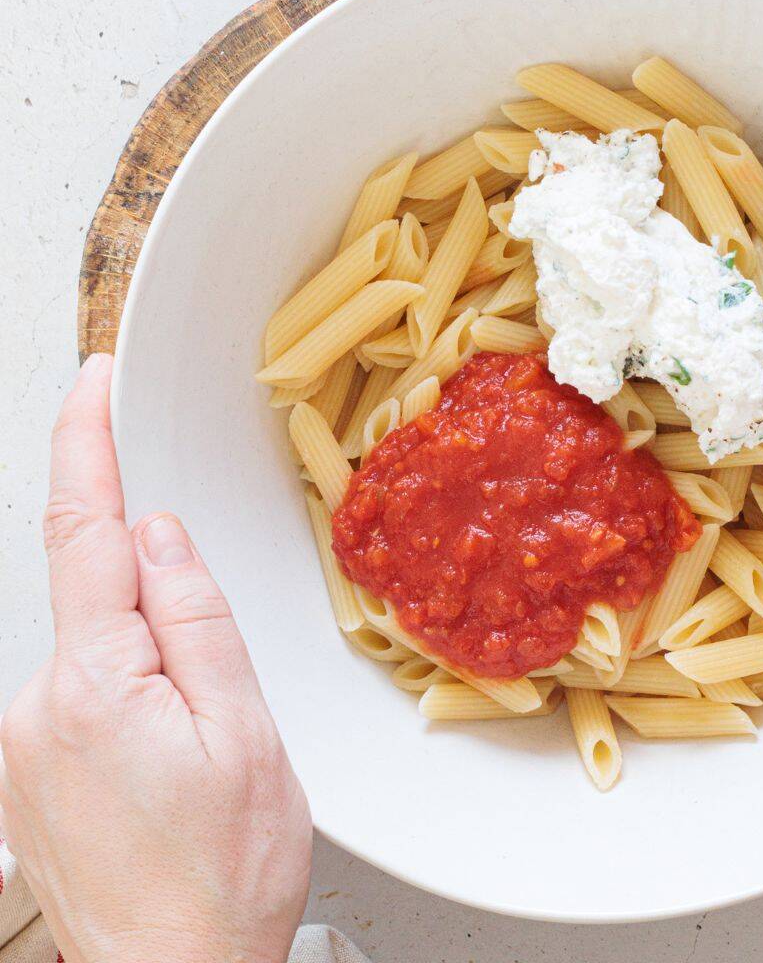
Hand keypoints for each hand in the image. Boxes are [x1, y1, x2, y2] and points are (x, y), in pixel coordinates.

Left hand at [0, 355, 311, 962]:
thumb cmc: (219, 876)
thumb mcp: (243, 733)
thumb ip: (197, 619)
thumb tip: (163, 535)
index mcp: (97, 683)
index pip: (86, 529)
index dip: (87, 443)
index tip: (94, 382)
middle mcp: (36, 706)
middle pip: (102, 593)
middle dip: (164, 607)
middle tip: (219, 700)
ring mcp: (22, 742)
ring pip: (102, 649)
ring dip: (156, 667)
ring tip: (201, 762)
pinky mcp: (26, 769)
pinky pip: (86, 692)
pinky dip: (134, 699)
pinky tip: (167, 772)